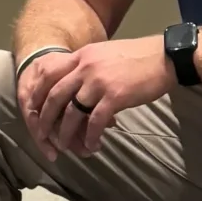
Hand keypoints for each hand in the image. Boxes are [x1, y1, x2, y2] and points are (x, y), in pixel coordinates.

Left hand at [27, 37, 171, 156]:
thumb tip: (77, 83)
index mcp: (82, 56)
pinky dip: (91, 136)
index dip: (38, 94)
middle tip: (43, 134)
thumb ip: (89, 66)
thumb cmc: (140, 57)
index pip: (50, 74)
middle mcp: (86, 67)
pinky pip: (95, 122)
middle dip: (46, 118)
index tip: (34, 109)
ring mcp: (99, 82)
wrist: (166, 57)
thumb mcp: (106, 54)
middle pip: (55, 96)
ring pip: (72, 112)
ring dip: (66, 133)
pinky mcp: (115, 96)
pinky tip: (92, 145)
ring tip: (65, 146)